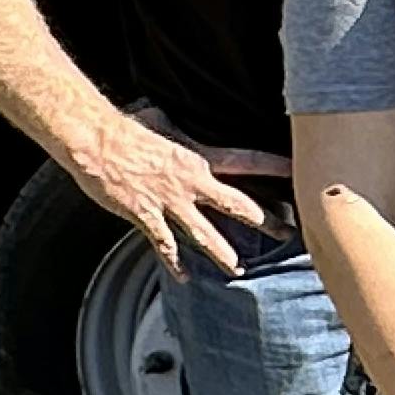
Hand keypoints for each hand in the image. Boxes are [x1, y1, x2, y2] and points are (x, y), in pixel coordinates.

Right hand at [62, 106, 270, 278]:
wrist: (95, 140)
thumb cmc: (126, 127)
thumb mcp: (160, 120)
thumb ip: (174, 130)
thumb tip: (168, 117)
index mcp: (200, 158)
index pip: (249, 162)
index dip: (276, 168)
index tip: (299, 173)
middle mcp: (192, 182)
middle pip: (239, 205)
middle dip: (266, 222)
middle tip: (289, 234)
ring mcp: (170, 201)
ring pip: (205, 233)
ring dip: (223, 253)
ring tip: (239, 270)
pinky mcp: (146, 215)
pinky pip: (165, 244)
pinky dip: (174, 262)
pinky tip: (184, 277)